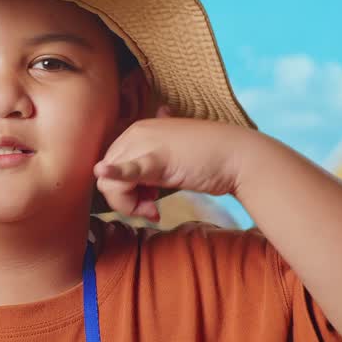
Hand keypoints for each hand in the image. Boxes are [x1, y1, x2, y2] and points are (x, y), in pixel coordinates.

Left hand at [93, 105, 249, 221]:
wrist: (238, 156)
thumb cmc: (207, 158)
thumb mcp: (170, 160)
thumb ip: (151, 169)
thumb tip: (144, 187)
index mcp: (136, 131)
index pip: (111, 167)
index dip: (124, 192)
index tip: (149, 203)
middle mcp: (136, 133)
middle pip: (107, 178)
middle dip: (126, 202)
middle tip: (151, 210)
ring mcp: (145, 144)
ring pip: (112, 184)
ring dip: (131, 206)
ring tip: (154, 210)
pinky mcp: (156, 159)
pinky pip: (127, 169)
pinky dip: (114, 174)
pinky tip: (103, 172)